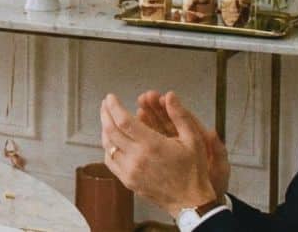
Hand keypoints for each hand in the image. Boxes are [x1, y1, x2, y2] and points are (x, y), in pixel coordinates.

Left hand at [101, 92, 219, 216]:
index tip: (110, 97)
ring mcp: (130, 171)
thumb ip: (180, 115)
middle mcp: (137, 158)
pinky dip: (108, 148)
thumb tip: (171, 96)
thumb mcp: (193, 139)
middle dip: (105, 113)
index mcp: (152, 145)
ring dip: (105, 129)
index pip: (123, 120)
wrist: (191, 202)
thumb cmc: (193, 170)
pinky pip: (110, 161)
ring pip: (108, 145)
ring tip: (107, 119)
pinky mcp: (128, 181)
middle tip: (106, 104)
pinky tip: (112, 141)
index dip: (113, 106)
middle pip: (111, 130)